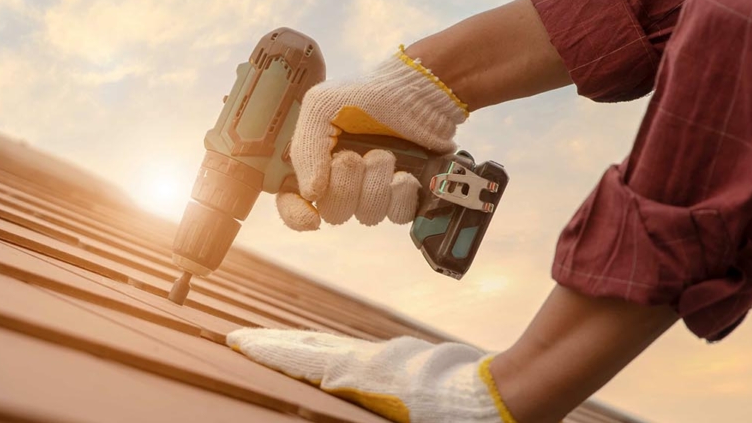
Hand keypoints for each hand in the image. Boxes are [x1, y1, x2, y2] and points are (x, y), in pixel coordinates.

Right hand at [227, 328, 513, 422]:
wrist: (515, 396)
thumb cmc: (467, 422)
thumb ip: (366, 410)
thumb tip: (332, 388)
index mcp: (365, 378)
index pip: (304, 360)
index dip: (268, 351)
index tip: (236, 341)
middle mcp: (370, 363)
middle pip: (310, 348)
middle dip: (273, 345)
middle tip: (238, 338)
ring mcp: (386, 361)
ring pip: (330, 349)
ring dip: (296, 346)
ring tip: (268, 344)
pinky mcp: (402, 364)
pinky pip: (351, 354)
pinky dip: (324, 352)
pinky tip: (320, 356)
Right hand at [277, 48, 466, 230]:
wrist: (418, 89)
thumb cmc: (367, 93)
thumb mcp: (322, 106)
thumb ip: (306, 149)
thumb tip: (310, 194)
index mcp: (313, 162)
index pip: (291, 201)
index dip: (296, 214)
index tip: (311, 216)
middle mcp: (339, 180)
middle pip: (333, 212)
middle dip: (347, 186)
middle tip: (358, 156)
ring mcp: (372, 190)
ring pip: (367, 216)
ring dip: (376, 185)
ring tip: (386, 155)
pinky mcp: (403, 194)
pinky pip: (397, 215)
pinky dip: (400, 196)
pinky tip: (404, 175)